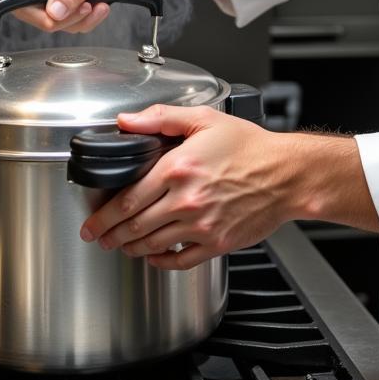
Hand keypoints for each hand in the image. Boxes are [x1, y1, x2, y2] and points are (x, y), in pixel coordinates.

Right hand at [4, 0, 148, 33]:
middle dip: (58, 16)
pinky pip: (66, 12)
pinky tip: (100, 6)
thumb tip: (53, 12)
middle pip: (31, 3)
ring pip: (50, 12)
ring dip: (74, 19)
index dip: (29, 5)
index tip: (52, 18)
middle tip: (83, 13)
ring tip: (98, 7)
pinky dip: (82, 17)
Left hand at [79, 105, 295, 269]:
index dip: (103, 215)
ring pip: (153, 244)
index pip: (127, 199)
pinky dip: (161, 262)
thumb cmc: (250, 145)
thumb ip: (161, 117)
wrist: (286, 173)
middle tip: (98, 238)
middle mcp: (186, 200)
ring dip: (131, 248)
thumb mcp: (204, 118)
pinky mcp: (216, 243)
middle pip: (134, 226)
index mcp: (178, 168)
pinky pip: (180, 260)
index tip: (92, 223)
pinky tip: (154, 256)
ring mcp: (201, 225)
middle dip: (110, 235)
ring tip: (122, 247)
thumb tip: (126, 121)